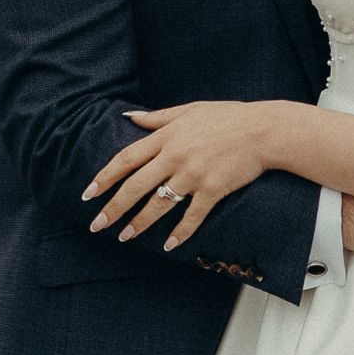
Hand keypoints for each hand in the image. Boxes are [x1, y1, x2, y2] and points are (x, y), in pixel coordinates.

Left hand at [81, 100, 283, 250]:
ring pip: (158, 204)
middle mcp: (176, 156)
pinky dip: (180, 232)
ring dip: (139, 223)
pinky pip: (192, 216)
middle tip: (97, 225)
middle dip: (113, 208)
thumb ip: (157, 117)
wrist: (265, 130)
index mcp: (167, 136)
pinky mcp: (213, 189)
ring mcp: (194, 174)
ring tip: (125, 237)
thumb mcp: (190, 110)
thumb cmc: (229, 117)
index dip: (104, 178)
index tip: (88, 194)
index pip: (126, 159)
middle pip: (135, 186)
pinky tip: (169, 245)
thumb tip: (128, 116)